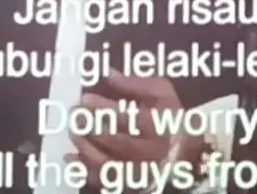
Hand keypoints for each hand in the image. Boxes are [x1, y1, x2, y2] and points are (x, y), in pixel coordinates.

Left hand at [71, 73, 194, 176]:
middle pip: (119, 142)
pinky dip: (85, 171)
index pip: (130, 118)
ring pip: (111, 165)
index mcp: (160, 126)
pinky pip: (106, 180)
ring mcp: (141, 171)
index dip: (105, 109)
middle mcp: (151, 151)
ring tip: (73, 133)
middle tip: (75, 116)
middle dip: (93, 128)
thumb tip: (109, 74)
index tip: (85, 98)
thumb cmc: (171, 115)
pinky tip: (71, 157)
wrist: (185, 149)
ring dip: (87, 149)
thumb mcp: (160, 92)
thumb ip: (136, 83)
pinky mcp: (131, 183)